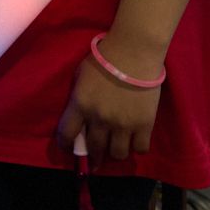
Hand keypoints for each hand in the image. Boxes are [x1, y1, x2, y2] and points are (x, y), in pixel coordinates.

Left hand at [59, 36, 161, 165]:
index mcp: (81, 105)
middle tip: (95, 157)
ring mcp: (123, 124)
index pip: (67, 135)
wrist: (134, 52)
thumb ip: (79, 98)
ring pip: (117, 154)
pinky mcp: (144, 125)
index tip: (69, 147)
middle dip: (93, 156)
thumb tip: (78, 116)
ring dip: (115, 152)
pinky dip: (137, 147)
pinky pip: (140, 148)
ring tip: (117, 146)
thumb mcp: (81, 76)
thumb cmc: (104, 58)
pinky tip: (135, 140)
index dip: (66, 145)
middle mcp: (100, 119)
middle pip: (94, 149)